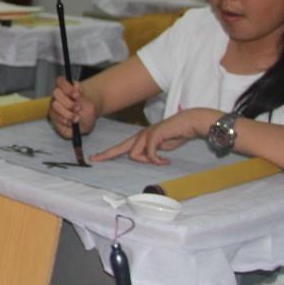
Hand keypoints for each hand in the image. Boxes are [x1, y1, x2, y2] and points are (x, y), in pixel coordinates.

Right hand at [48, 76, 97, 138]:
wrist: (87, 120)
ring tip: (77, 118)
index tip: (76, 94)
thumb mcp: (88, 103)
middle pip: (56, 93)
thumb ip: (81, 96)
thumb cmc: (87, 109)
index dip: (67, 87)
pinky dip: (65, 122)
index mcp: (65, 88)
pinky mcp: (53, 119)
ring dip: (67, 114)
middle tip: (78, 108)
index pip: (60, 81)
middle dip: (68, 102)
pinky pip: (55, 119)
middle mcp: (57, 97)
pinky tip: (71, 123)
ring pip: (54, 107)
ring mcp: (53, 107)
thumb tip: (75, 86)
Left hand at [90, 109, 215, 164]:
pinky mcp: (154, 135)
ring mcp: (146, 134)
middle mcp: (140, 135)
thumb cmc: (176, 134)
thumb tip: (147, 159)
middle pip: (120, 147)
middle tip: (94, 159)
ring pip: (135, 153)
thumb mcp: (161, 148)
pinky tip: (166, 161)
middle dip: (107, 154)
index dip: (108, 153)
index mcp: (140, 138)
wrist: (189, 123)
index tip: (96, 158)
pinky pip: (149, 153)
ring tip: (162, 161)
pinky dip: (157, 160)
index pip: (121, 147)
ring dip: (148, 160)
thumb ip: (152, 153)